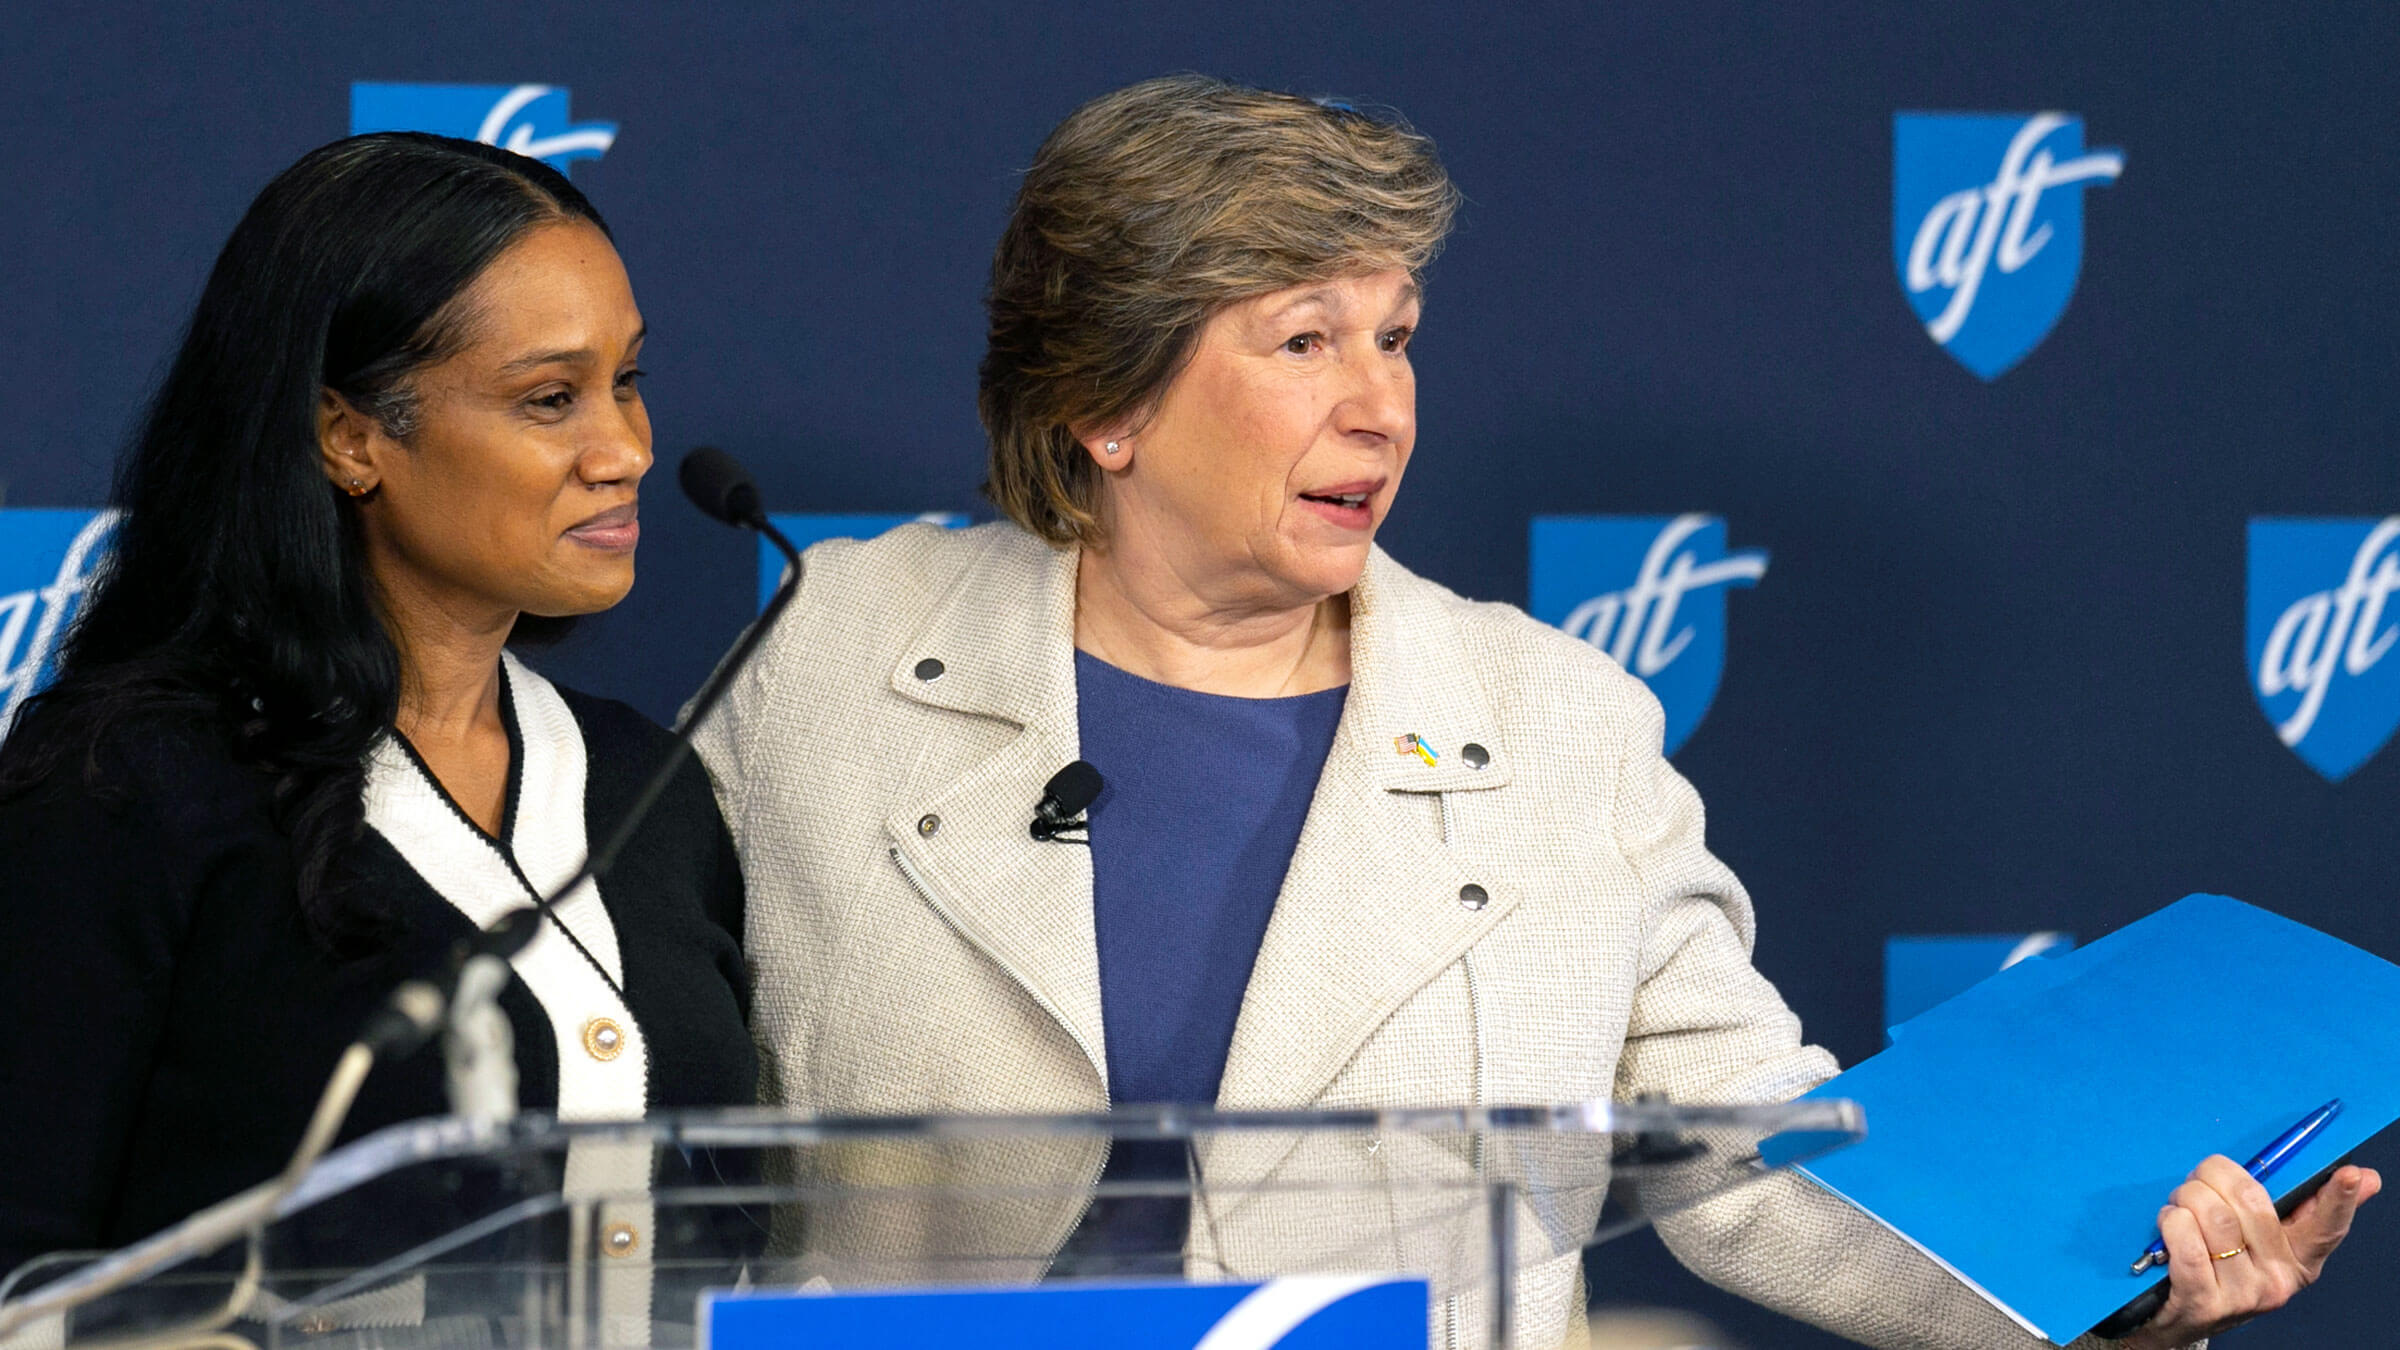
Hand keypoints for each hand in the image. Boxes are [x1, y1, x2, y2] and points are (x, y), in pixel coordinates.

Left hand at [2119, 1156, 2380, 1348]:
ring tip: (2181, 1206)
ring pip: (2214, 1215)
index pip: (2327, 1228)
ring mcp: (2242, 1294)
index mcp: (2299, 1261)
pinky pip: (2186, 1241)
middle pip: (2251, 1202)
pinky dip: (2171, 1221)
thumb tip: (2365, 1177)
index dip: (2340, 1200)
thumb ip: (2301, 1208)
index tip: (2351, 1175)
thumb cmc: (2220, 1265)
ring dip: (2186, 1197)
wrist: (2178, 1319)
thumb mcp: (2260, 1240)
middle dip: (2214, 1177)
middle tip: (2198, 1181)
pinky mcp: (2203, 1302)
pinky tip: (2170, 1223)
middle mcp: (2278, 1280)